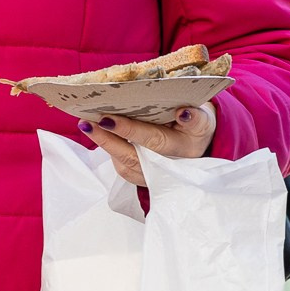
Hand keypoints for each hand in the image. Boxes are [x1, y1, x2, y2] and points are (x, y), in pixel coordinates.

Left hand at [84, 104, 215, 187]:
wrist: (198, 146)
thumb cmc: (197, 127)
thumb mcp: (204, 118)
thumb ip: (195, 116)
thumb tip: (183, 113)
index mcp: (183, 148)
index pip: (153, 140)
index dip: (131, 131)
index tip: (108, 120)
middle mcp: (166, 167)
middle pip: (131, 155)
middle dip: (107, 138)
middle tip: (87, 122)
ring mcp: (152, 175)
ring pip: (123, 162)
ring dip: (103, 143)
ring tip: (86, 124)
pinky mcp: (140, 177)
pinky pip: (121, 166)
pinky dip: (108, 149)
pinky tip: (96, 132)